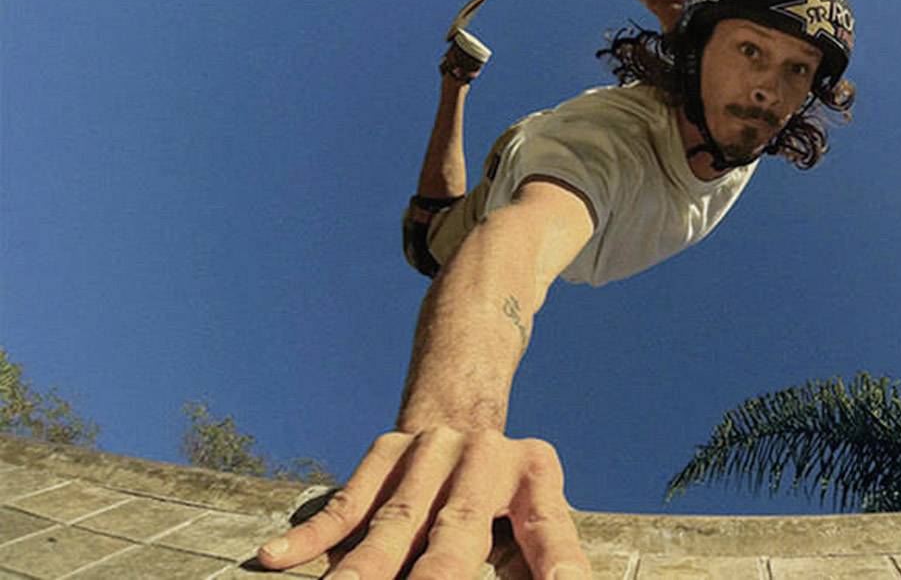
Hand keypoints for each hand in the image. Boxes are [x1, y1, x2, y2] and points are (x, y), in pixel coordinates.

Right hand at [257, 427, 590, 578]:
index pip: (549, 531)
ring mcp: (430, 453)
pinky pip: (348, 502)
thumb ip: (539, 555)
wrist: (463, 403)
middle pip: (456, 534)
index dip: (559, 566)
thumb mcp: (534, 507)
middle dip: (436, 579)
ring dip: (365, 571)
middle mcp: (485, 458)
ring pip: (394, 526)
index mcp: (535, 474)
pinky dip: (313, 536)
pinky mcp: (387, 452)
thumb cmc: (504, 487)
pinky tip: (276, 558)